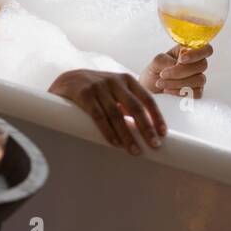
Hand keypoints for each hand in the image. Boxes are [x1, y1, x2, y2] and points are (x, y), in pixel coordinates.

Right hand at [48, 69, 167, 154]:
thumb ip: (129, 104)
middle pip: (135, 107)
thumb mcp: (115, 91)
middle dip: (146, 128)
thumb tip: (147, 128)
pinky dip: (108, 131)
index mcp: (126, 80)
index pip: (147, 99)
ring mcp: (98, 86)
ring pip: (117, 114)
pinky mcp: (84, 94)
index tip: (163, 133)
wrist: (67, 80)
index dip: (156, 117)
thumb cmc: (97, 90)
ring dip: (128, 135)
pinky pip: (98, 116)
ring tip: (135, 151)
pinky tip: (115, 143)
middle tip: (154, 145)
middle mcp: (114, 81)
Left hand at [141, 44, 210, 97]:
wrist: (149, 86)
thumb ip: (167, 60)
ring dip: (178, 83)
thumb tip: (177, 65)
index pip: (206, 49)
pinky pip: (196, 93)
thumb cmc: (155, 70)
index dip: (197, 54)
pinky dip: (180, 92)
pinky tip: (168, 90)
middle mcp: (196, 63)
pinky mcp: (196, 91)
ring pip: (199, 80)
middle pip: (202, 65)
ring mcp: (198, 77)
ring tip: (161, 83)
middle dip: (180, 71)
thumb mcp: (157, 61)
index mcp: (189, 51)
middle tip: (163, 74)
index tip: (181, 59)